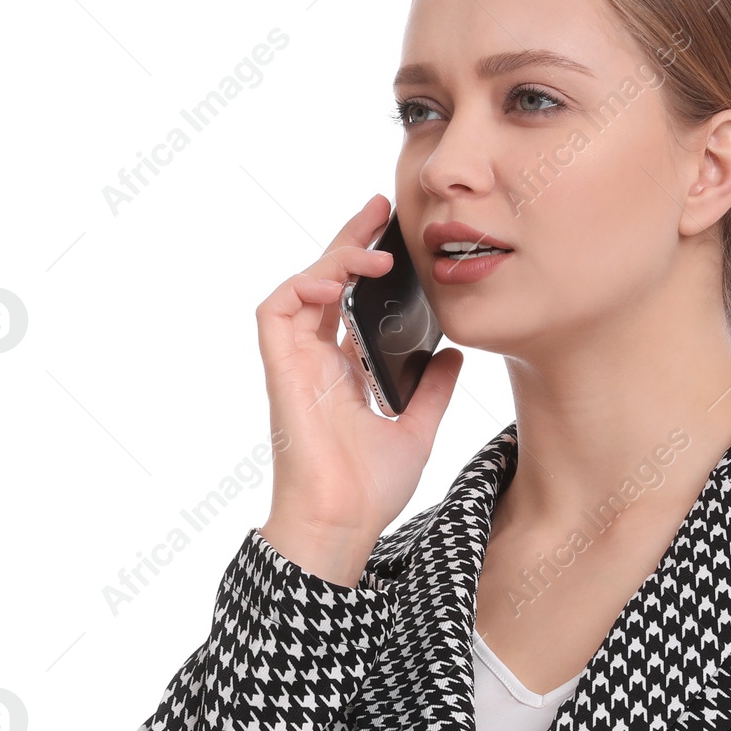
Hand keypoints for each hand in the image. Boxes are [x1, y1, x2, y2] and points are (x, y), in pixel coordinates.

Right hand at [257, 193, 462, 553]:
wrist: (343, 522)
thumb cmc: (369, 489)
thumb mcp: (418, 428)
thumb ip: (433, 390)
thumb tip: (454, 355)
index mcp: (343, 371)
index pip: (349, 301)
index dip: (365, 264)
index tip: (393, 233)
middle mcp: (316, 361)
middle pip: (325, 282)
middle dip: (349, 240)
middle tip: (381, 208)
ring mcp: (295, 364)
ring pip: (301, 287)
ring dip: (333, 260)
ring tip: (373, 253)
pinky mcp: (280, 371)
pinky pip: (275, 312)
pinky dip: (300, 287)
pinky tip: (334, 282)